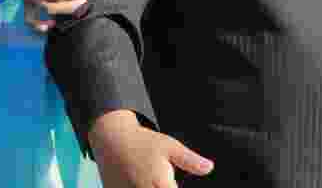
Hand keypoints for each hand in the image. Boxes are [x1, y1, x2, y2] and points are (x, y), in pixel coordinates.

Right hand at [90, 112, 212, 187]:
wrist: (112, 139)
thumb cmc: (144, 142)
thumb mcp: (170, 146)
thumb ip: (190, 160)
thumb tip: (210, 168)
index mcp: (161, 184)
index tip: (176, 183)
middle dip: (167, 187)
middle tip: (164, 178)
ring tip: (153, 178)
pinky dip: (136, 187)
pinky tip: (141, 180)